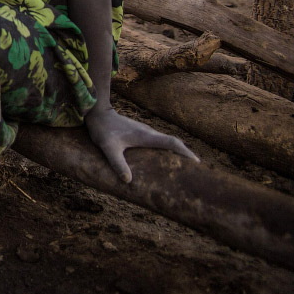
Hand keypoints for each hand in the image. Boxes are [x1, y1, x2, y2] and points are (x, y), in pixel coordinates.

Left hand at [84, 106, 198, 182]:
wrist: (96, 112)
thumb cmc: (102, 130)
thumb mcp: (108, 148)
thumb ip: (117, 163)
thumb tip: (128, 181)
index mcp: (146, 136)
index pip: (172, 143)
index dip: (185, 152)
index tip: (197, 163)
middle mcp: (149, 132)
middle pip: (173, 142)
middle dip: (185, 154)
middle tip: (196, 169)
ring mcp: (145, 131)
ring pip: (165, 141)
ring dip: (176, 151)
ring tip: (183, 166)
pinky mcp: (139, 132)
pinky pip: (158, 141)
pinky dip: (166, 149)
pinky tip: (163, 158)